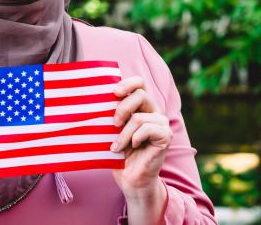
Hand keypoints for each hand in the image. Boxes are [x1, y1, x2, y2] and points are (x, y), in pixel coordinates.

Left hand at [110, 76, 171, 198]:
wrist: (130, 178)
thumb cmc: (119, 153)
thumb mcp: (111, 129)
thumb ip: (111, 113)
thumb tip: (94, 99)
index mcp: (142, 106)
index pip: (140, 83)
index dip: (128, 83)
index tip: (114, 93)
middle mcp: (154, 111)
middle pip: (140, 94)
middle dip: (122, 108)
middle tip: (113, 124)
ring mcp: (161, 123)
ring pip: (139, 117)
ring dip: (123, 134)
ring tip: (117, 146)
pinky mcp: (166, 136)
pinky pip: (147, 129)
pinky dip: (135, 138)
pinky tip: (133, 147)